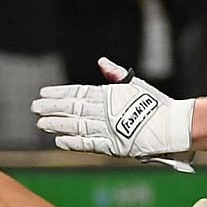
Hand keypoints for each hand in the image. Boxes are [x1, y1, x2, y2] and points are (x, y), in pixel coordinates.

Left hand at [33, 57, 195, 170]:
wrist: (172, 125)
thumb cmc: (156, 105)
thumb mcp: (135, 85)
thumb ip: (115, 75)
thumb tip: (101, 61)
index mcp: (109, 94)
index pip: (78, 92)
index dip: (59, 93)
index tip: (43, 93)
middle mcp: (105, 110)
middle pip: (73, 108)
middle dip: (52, 107)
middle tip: (34, 107)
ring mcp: (108, 128)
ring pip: (76, 125)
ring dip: (57, 124)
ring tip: (41, 123)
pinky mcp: (113, 145)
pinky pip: (88, 143)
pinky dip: (73, 142)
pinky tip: (58, 140)